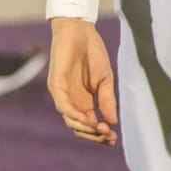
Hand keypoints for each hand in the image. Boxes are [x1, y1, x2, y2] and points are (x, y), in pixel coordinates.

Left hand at [47, 17, 117, 145]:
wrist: (80, 32)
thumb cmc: (92, 53)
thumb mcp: (105, 79)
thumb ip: (107, 100)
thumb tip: (113, 122)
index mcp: (84, 101)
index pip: (90, 124)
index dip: (100, 134)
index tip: (114, 138)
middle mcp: (72, 101)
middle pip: (79, 127)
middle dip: (94, 135)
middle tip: (108, 137)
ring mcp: (63, 94)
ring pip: (70, 120)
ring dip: (84, 128)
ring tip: (100, 129)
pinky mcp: (56, 85)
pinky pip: (63, 105)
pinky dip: (74, 114)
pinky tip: (87, 118)